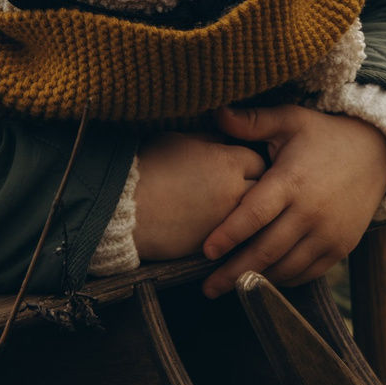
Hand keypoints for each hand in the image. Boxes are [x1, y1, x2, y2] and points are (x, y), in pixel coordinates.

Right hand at [132, 131, 267, 260]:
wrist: (123, 208)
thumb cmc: (146, 168)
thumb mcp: (178, 141)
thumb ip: (207, 141)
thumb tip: (221, 140)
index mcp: (227, 162)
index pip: (257, 159)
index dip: (248, 161)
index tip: (240, 164)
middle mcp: (234, 192)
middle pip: (262, 189)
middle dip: (255, 187)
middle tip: (241, 186)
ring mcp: (226, 220)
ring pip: (252, 217)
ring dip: (245, 212)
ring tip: (234, 209)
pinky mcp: (212, 244)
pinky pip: (234, 237)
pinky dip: (231, 232)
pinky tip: (221, 228)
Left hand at [199, 104, 385, 296]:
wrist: (378, 154)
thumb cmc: (323, 136)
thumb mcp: (291, 120)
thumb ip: (253, 121)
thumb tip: (217, 111)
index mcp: (292, 181)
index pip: (255, 214)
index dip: (229, 235)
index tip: (206, 251)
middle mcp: (312, 212)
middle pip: (266, 250)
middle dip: (233, 272)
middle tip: (207, 288)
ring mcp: (329, 233)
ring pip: (286, 267)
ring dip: (256, 281)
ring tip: (229, 289)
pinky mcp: (341, 247)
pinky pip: (307, 273)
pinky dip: (283, 280)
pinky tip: (262, 282)